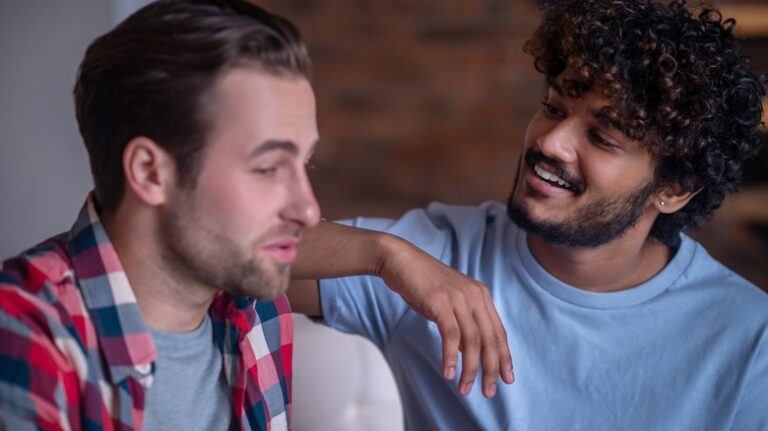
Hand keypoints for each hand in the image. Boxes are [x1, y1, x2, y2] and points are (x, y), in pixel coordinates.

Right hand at [377, 235, 514, 397]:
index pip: (499, 332)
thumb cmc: (422, 284)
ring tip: (465, 389)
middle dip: (491, 369)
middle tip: (488, 391)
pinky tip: (447, 372)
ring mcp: (458, 297)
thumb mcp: (449, 303)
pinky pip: (451, 335)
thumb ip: (462, 324)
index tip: (507, 379)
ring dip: (471, 368)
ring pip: (472, 341)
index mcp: (481, 295)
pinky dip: (450, 356)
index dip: (504, 357)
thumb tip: (470, 353)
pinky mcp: (440, 301)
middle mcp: (474, 296)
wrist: (400, 260)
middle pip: (490, 339)